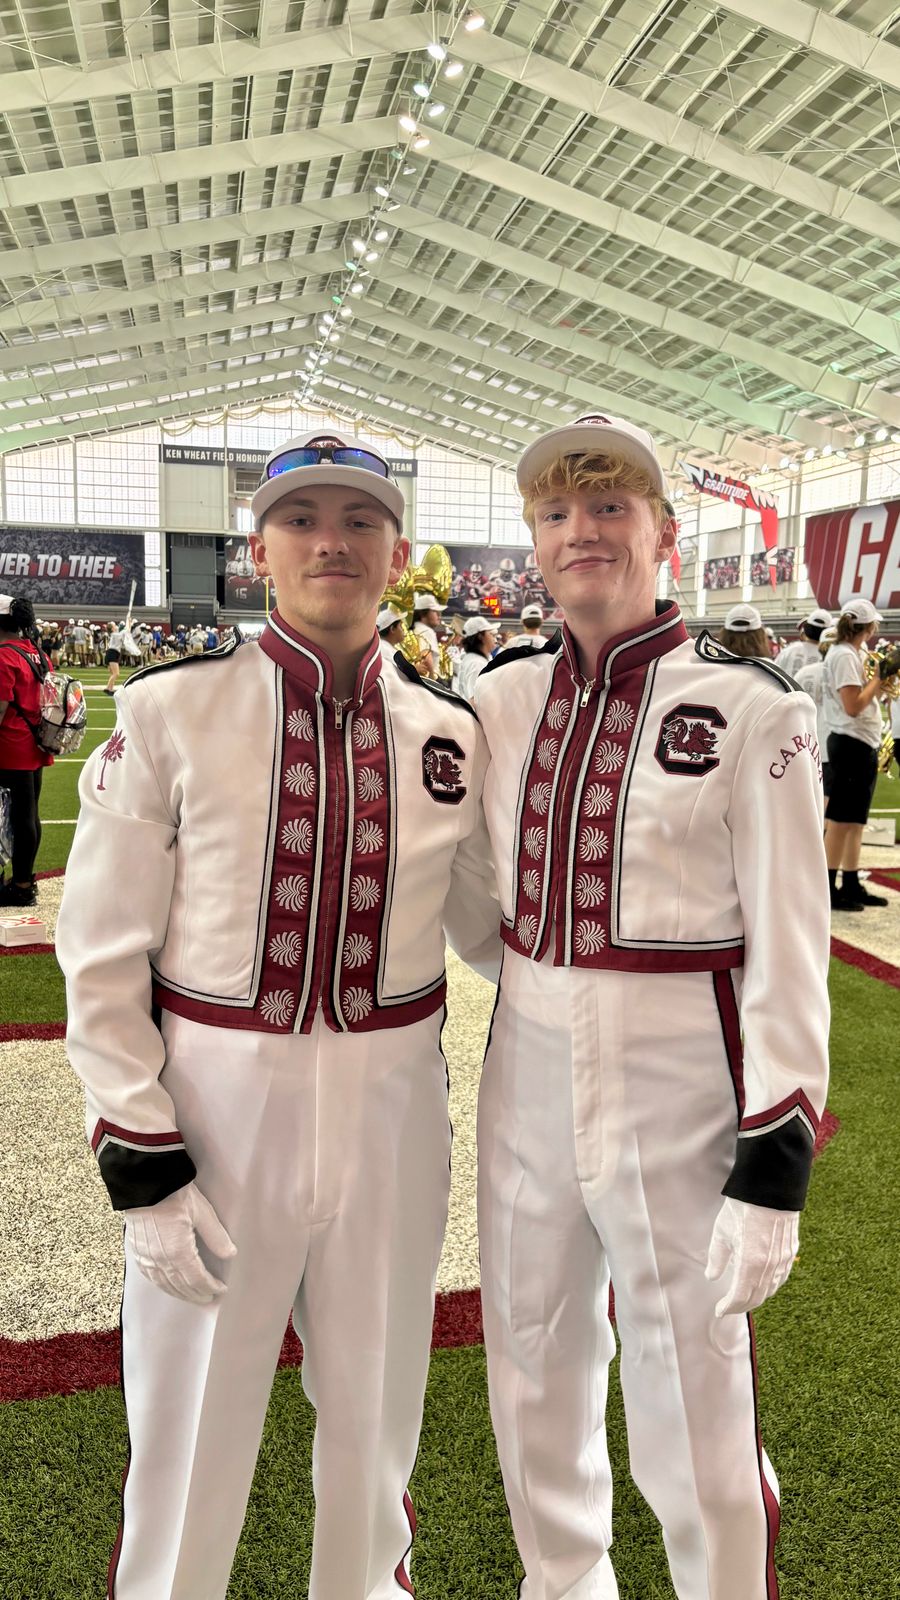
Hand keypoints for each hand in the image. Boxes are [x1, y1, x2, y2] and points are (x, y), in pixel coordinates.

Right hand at [124, 1181, 236, 1304]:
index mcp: (178, 1252)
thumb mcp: (202, 1212)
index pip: (197, 1279)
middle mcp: (160, 1260)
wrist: (145, 1183)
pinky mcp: (137, 1252)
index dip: (210, 1287)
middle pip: (181, 1286)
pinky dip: (162, 1285)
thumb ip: (216, 1236)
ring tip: (192, 1297)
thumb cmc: (175, 1195)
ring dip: (180, 1293)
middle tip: (209, 1299)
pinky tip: (168, 1286)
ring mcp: (147, 1257)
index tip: (221, 1290)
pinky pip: (150, 1277)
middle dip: (197, 1294)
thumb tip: (230, 1254)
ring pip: (165, 1284)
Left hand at [704, 1197, 798, 1316]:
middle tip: (729, 1307)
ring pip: (771, 1289)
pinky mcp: (791, 1251)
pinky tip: (763, 1284)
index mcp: (750, 1263)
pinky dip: (771, 1286)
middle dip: (741, 1306)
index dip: (729, 1307)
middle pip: (756, 1297)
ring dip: (756, 1297)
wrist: (769, 1189)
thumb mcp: (722, 1232)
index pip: (740, 1296)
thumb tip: (712, 1277)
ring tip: (743, 1298)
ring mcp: (783, 1259)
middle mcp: (770, 1266)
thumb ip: (717, 1258)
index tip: (719, 1310)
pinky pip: (782, 1277)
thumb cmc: (742, 1208)